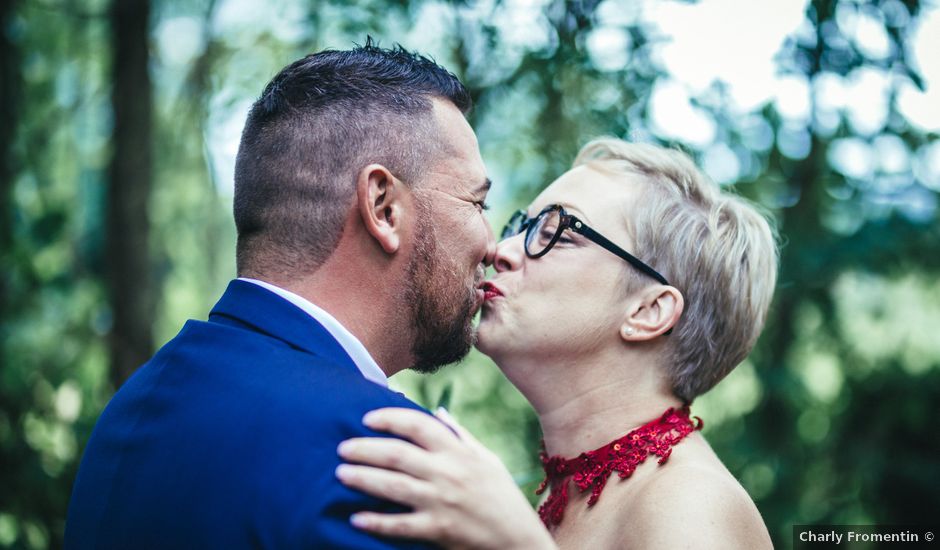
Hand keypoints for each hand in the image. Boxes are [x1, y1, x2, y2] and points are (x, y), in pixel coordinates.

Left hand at [336, 407, 555, 549]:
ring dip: (363, 478)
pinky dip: (377, 521)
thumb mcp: (488, 459)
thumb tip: (438, 412)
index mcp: (458, 453)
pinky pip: (400, 525)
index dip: (390, 418)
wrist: (519, 540)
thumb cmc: (503, 497)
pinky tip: (356, 517)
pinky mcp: (438, 530)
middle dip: (365, 448)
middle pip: (397, 454)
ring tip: (340, 474)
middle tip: (342, 448)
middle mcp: (448, 473)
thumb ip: (460, 435)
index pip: (419, 425)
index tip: (367, 418)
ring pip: (393, 486)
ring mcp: (441, 502)